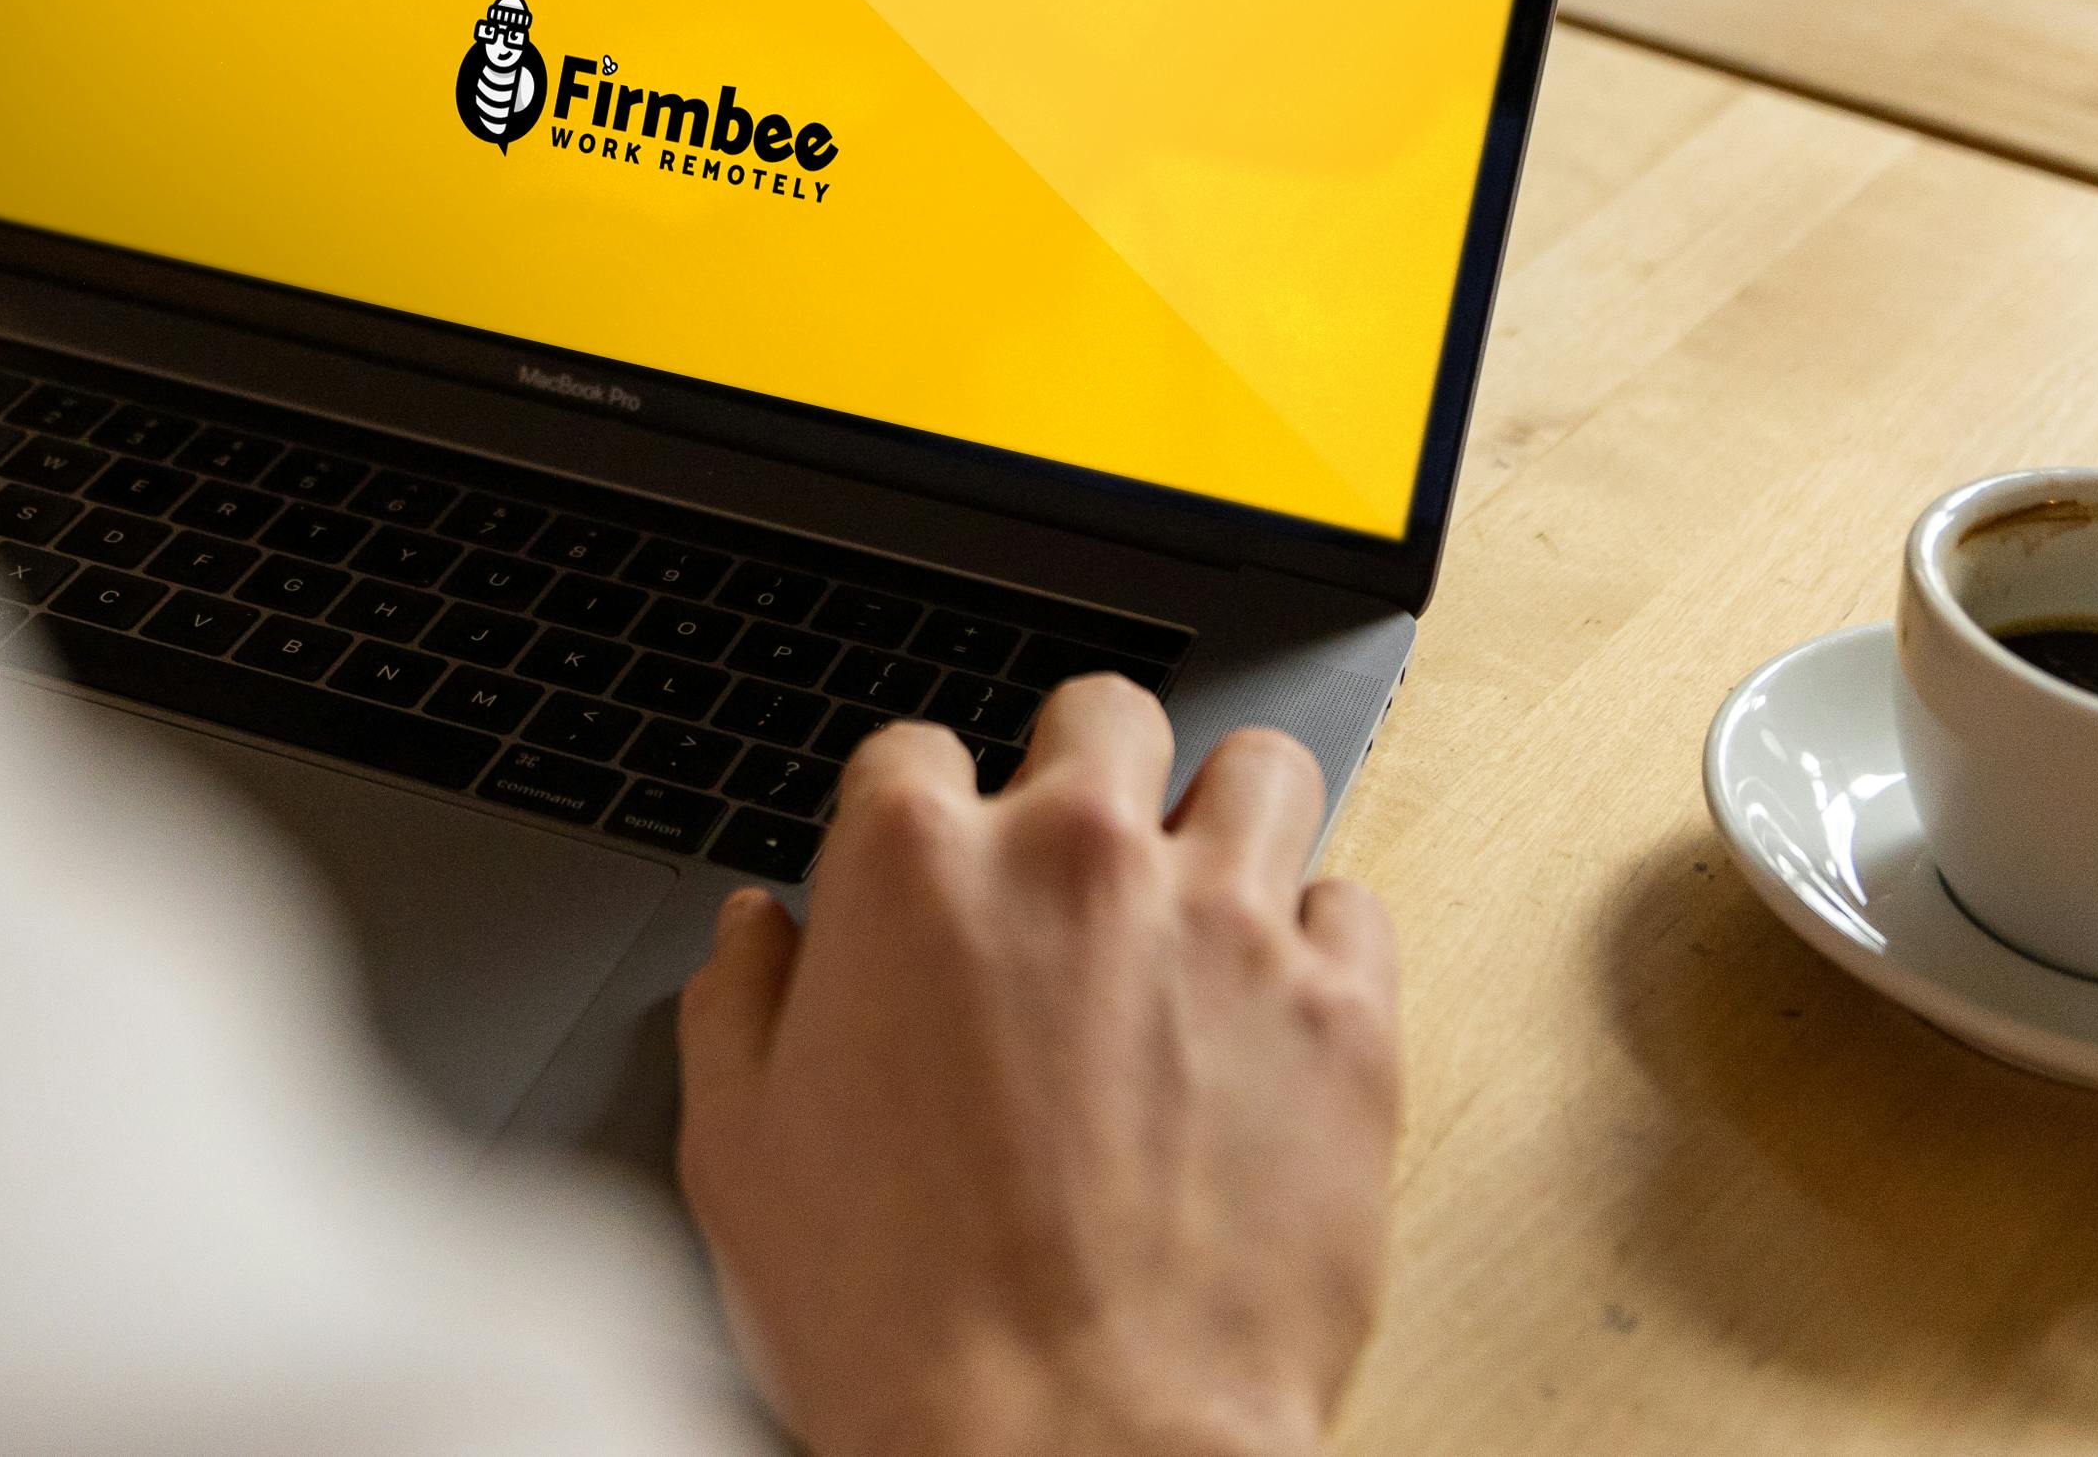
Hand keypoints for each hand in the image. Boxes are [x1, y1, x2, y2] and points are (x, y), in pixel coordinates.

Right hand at [678, 686, 1401, 1456]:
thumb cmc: (900, 1325)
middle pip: (1104, 714)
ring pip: (1259, 769)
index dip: (917, 818)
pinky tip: (1273, 1010)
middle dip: (1086, 772)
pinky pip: (1357, 905)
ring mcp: (1225, 927)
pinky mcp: (1344, 1015)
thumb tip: (756, 934)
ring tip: (1202, 902)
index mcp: (913, 869)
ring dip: (1225, 821)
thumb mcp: (742, 1156)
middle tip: (1077, 866)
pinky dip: (1320, 944)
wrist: (1069, 1451)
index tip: (935, 877)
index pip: (914, 751)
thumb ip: (739, 1006)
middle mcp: (1075, 859)